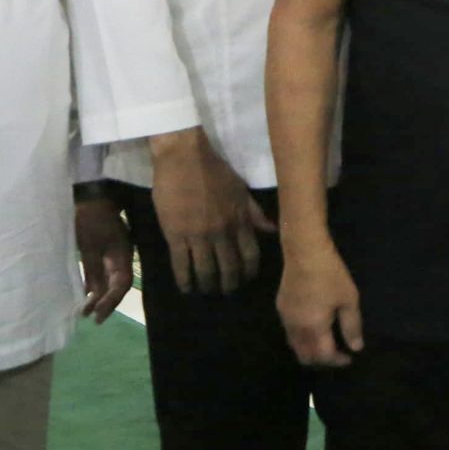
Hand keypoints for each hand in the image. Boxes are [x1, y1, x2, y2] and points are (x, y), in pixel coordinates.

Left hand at [74, 196, 133, 322]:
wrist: (91, 195)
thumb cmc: (90, 218)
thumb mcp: (89, 245)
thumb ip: (92, 269)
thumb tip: (93, 294)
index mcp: (123, 255)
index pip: (122, 284)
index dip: (111, 302)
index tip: (97, 315)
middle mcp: (121, 257)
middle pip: (117, 285)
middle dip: (105, 303)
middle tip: (92, 318)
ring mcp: (113, 253)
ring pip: (109, 280)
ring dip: (98, 296)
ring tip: (85, 311)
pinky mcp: (103, 250)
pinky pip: (101, 272)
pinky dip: (94, 284)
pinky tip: (86, 294)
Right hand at [148, 129, 275, 293]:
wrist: (183, 157)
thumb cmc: (213, 170)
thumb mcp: (241, 190)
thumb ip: (255, 213)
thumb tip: (272, 230)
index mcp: (239, 220)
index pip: (250, 254)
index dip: (249, 272)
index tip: (246, 280)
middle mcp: (222, 232)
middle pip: (229, 268)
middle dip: (229, 284)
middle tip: (226, 291)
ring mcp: (199, 235)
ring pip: (206, 271)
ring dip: (207, 285)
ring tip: (206, 291)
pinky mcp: (176, 236)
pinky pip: (181, 265)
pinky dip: (185, 280)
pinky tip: (186, 288)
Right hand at [276, 244, 364, 366]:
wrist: (304, 252)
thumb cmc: (330, 275)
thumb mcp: (349, 299)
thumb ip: (352, 326)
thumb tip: (356, 347)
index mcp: (314, 328)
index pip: (323, 356)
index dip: (337, 361)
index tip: (349, 358)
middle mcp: (296, 328)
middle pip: (305, 357)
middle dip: (321, 361)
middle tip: (336, 354)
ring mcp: (285, 319)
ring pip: (295, 346)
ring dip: (310, 351)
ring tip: (325, 343)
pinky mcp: (281, 308)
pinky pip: (290, 333)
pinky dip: (301, 338)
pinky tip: (313, 328)